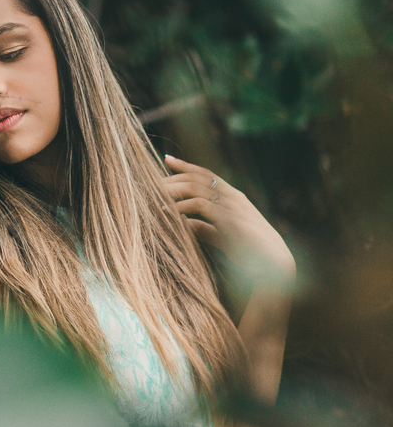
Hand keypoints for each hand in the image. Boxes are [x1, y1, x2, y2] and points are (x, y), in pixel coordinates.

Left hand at [161, 155, 295, 290]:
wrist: (275, 267)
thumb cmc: (249, 253)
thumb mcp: (222, 236)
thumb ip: (204, 228)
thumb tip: (184, 223)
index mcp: (234, 198)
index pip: (206, 175)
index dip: (186, 166)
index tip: (167, 158)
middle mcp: (234, 197)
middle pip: (198, 178)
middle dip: (173, 177)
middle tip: (150, 180)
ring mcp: (234, 207)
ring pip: (197, 188)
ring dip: (173, 189)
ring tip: (153, 194)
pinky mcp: (230, 220)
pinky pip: (200, 206)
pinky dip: (181, 207)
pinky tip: (166, 211)